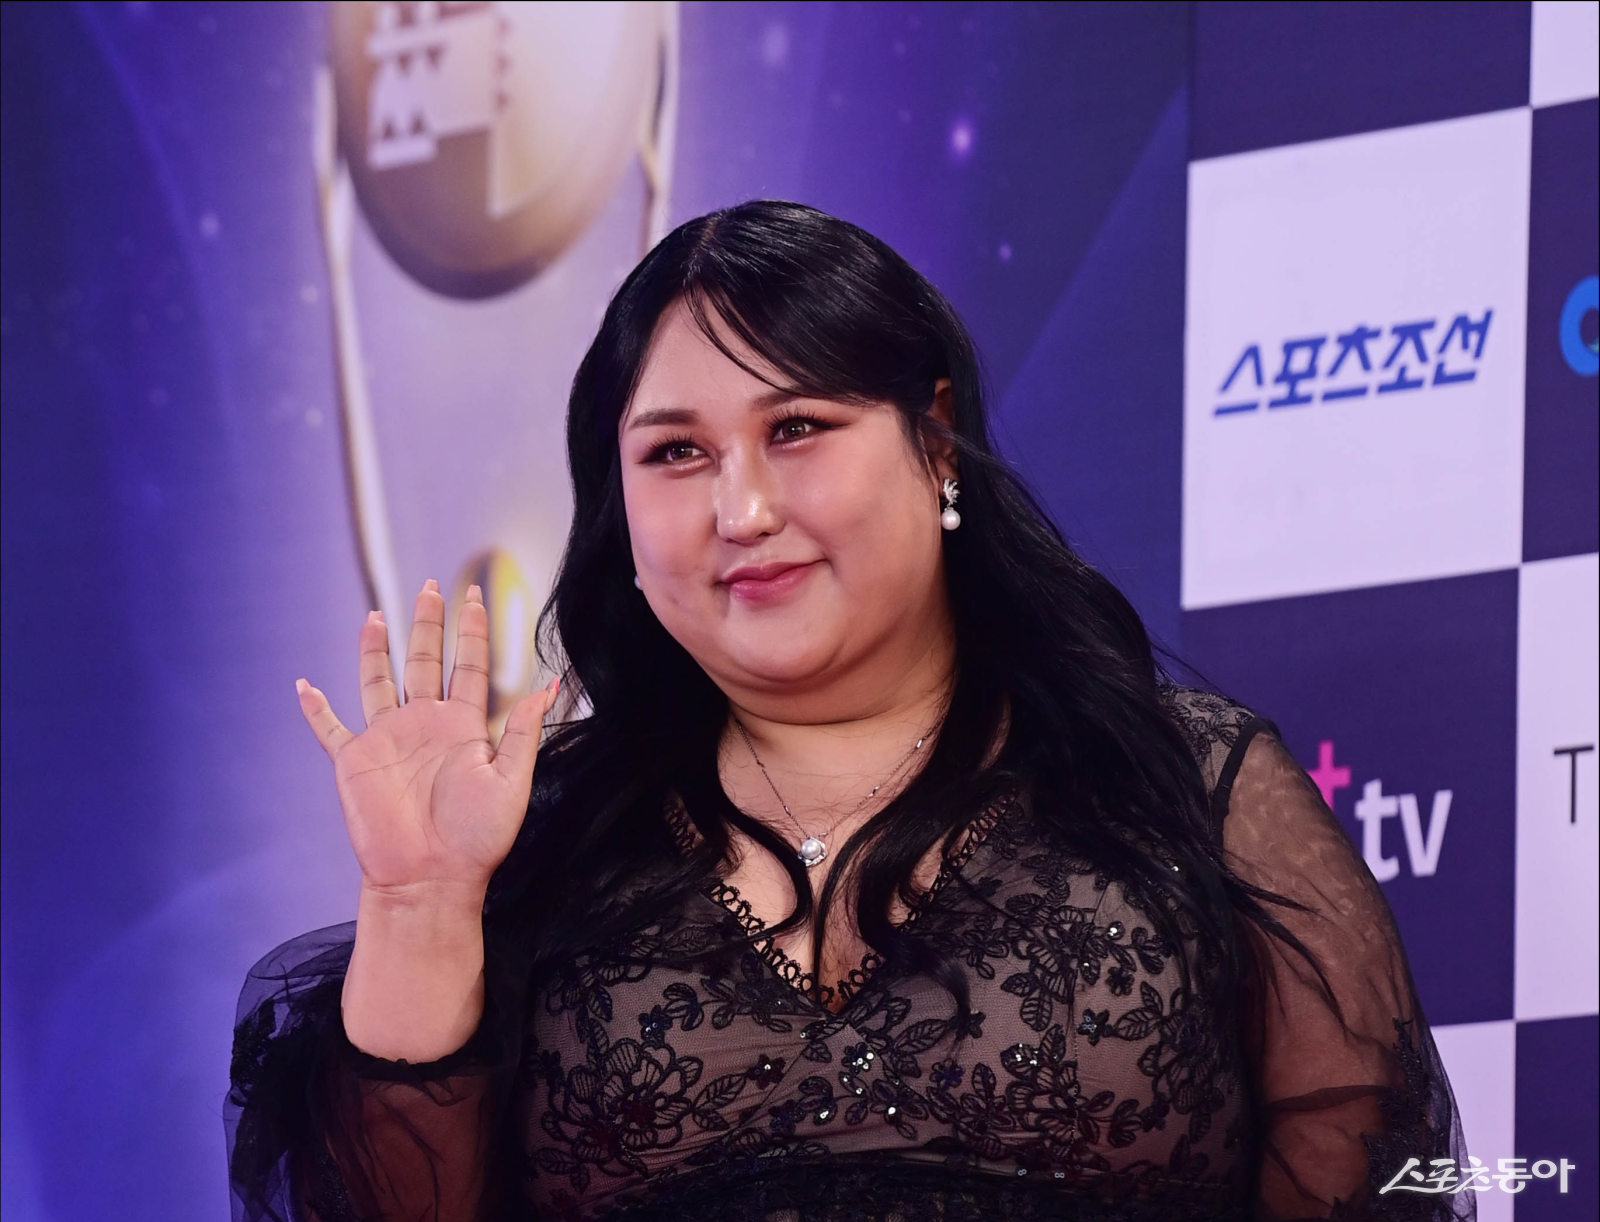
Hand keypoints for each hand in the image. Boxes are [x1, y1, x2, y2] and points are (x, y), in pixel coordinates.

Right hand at [297, 580, 558, 902]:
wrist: (432, 880)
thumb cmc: (478, 841)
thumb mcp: (512, 782)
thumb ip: (525, 731)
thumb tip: (550, 684)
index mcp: (465, 727)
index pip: (469, 666)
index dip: (471, 631)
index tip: (474, 596)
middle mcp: (425, 725)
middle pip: (425, 660)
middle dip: (428, 623)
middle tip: (433, 586)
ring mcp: (388, 740)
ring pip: (379, 681)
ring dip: (376, 650)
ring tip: (376, 616)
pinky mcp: (355, 761)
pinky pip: (331, 728)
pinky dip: (315, 708)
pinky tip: (304, 686)